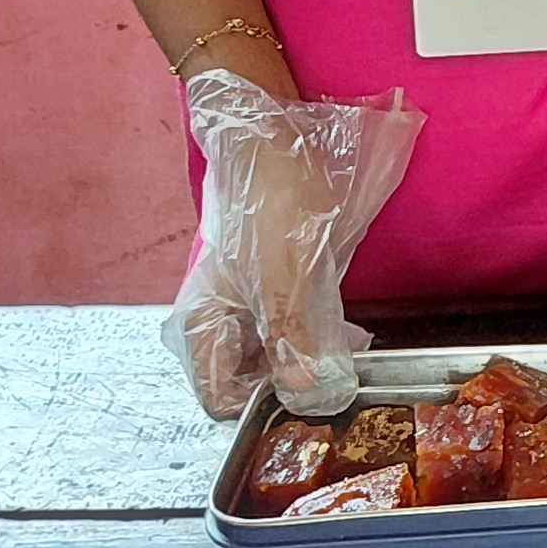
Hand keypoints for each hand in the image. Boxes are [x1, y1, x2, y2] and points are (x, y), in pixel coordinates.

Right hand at [173, 129, 352, 419]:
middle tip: (335, 372)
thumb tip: (305, 390)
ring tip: (343, 351)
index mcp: (202, 327)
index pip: (221, 400)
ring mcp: (237, 308)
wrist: (272, 145)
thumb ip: (294, 339)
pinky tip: (339, 332)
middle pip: (245, 382)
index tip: (306, 393)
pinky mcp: (263, 292)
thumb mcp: (288, 280)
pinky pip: (282, 333)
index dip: (262, 403)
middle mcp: (213, 324)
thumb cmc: (271, 205)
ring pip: (267, 358)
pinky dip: (309, 338)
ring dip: (304, 361)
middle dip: (290, 383)